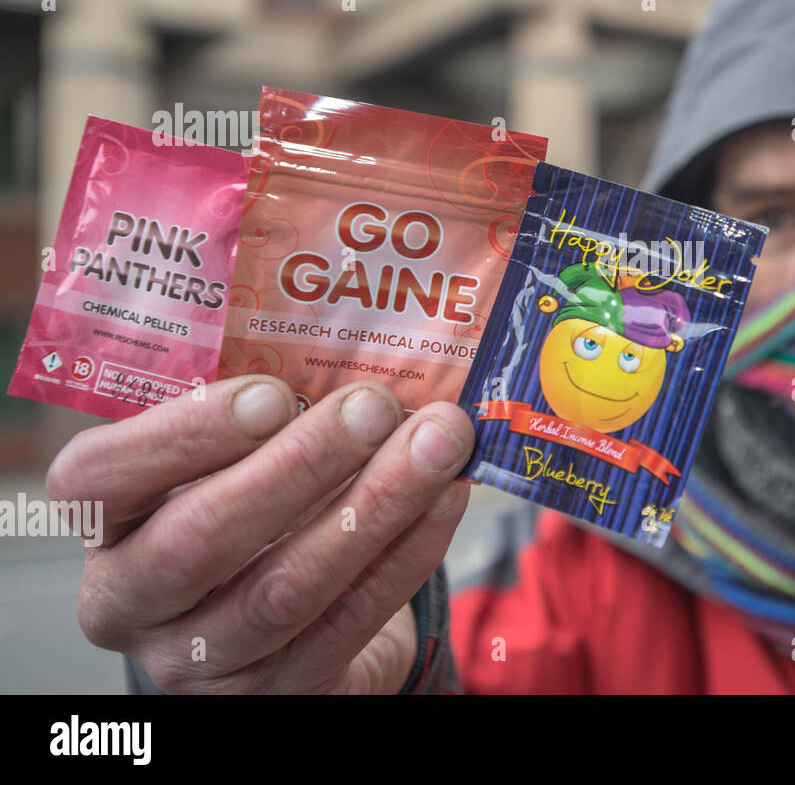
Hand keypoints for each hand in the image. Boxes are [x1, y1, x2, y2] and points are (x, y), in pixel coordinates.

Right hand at [46, 375, 472, 693]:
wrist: (286, 624)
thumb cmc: (252, 508)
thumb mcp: (228, 461)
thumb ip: (261, 415)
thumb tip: (359, 350)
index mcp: (106, 525)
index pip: (99, 481)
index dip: (183, 435)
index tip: (273, 392)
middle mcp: (131, 602)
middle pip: (201, 540)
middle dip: (300, 466)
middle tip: (377, 406)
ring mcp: (202, 660)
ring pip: (287, 587)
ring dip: (376, 505)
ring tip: (439, 443)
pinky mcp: (279, 693)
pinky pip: (351, 620)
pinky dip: (408, 553)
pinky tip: (446, 499)